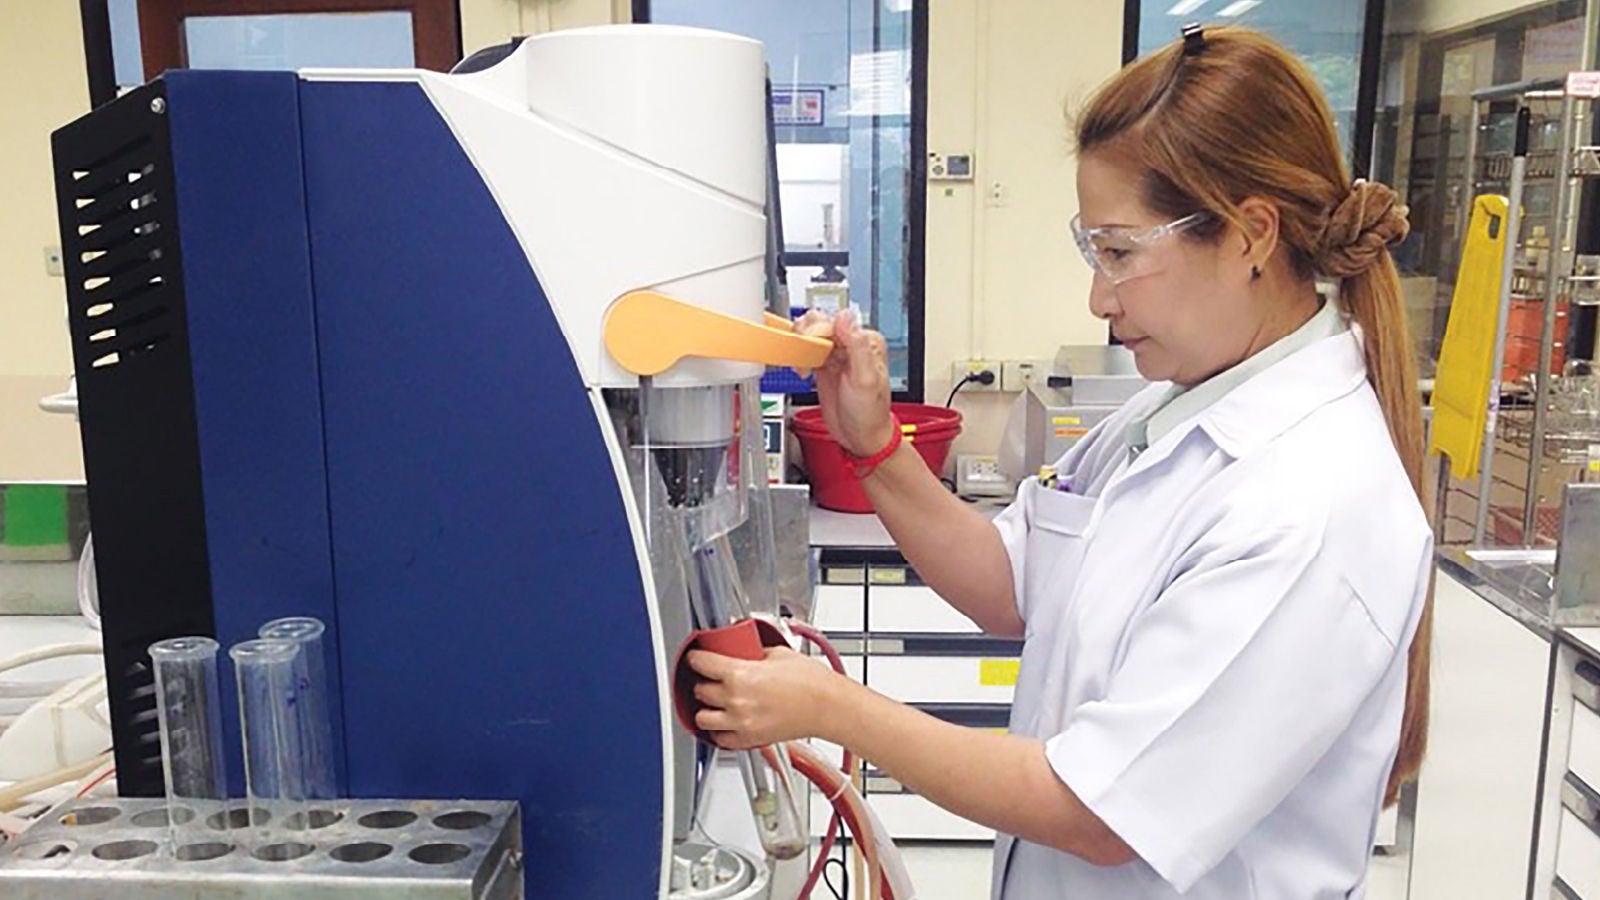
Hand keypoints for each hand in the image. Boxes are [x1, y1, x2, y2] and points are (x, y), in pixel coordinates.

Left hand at [686, 646, 846, 749]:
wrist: (829, 707)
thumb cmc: (811, 682)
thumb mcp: (778, 654)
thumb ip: (754, 652)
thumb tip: (745, 650)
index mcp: (740, 674)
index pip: (700, 663)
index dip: (696, 658)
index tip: (697, 657)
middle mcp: (735, 700)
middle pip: (699, 691)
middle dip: (704, 682)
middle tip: (713, 678)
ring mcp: (740, 722)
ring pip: (702, 718)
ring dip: (706, 709)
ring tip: (716, 702)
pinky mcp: (749, 739)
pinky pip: (720, 739)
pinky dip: (720, 731)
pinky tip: (728, 721)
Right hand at [796, 309, 893, 456]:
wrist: (861, 437)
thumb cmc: (870, 413)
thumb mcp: (865, 379)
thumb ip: (857, 346)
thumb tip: (845, 317)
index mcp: (866, 341)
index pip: (836, 321)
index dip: (819, 330)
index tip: (811, 345)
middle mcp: (851, 344)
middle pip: (820, 323)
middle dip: (806, 335)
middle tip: (804, 354)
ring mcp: (836, 355)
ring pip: (810, 335)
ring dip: (800, 345)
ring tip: (802, 364)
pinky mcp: (823, 366)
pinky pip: (806, 351)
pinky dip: (798, 358)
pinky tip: (801, 371)